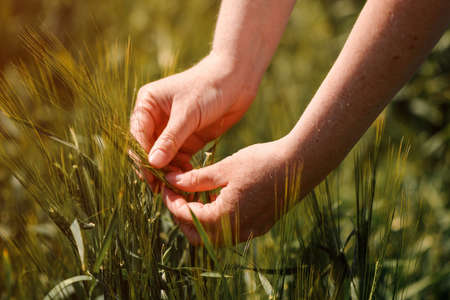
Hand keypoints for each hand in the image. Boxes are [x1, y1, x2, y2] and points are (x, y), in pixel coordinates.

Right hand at [130, 53, 257, 183]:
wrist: (238, 79)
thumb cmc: (209, 87)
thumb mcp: (188, 113)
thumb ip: (170, 139)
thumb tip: (152, 163)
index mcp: (148, 105)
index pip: (138, 136)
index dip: (142, 157)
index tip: (150, 176)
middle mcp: (157, 118)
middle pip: (148, 149)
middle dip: (154, 168)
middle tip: (161, 188)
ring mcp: (173, 130)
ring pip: (164, 158)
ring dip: (168, 172)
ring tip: (176, 188)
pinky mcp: (188, 138)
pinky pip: (179, 159)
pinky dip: (181, 170)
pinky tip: (187, 181)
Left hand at [163, 137, 299, 244]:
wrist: (300, 164)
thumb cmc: (261, 162)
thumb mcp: (224, 168)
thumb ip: (195, 179)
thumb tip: (171, 181)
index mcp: (224, 217)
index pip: (187, 217)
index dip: (171, 202)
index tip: (166, 186)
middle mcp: (236, 231)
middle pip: (198, 236)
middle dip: (183, 217)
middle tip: (177, 195)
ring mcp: (249, 231)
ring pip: (214, 236)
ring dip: (200, 219)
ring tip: (195, 194)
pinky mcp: (259, 226)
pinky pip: (230, 231)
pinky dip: (217, 219)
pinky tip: (216, 198)